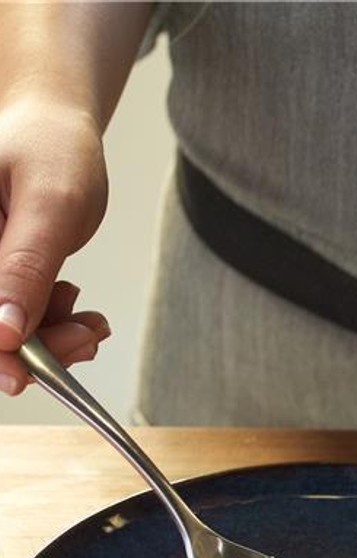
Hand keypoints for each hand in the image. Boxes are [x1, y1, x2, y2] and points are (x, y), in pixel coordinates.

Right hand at [0, 96, 111, 391]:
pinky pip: (17, 318)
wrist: (56, 127)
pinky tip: (81, 315)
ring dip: (50, 340)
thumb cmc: (50, 146)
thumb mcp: (49, 205)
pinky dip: (53, 326)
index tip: (26, 375)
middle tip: (85, 337)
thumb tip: (5, 332)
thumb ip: (24, 267)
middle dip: (31, 347)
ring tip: (90, 324)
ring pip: (3, 329)